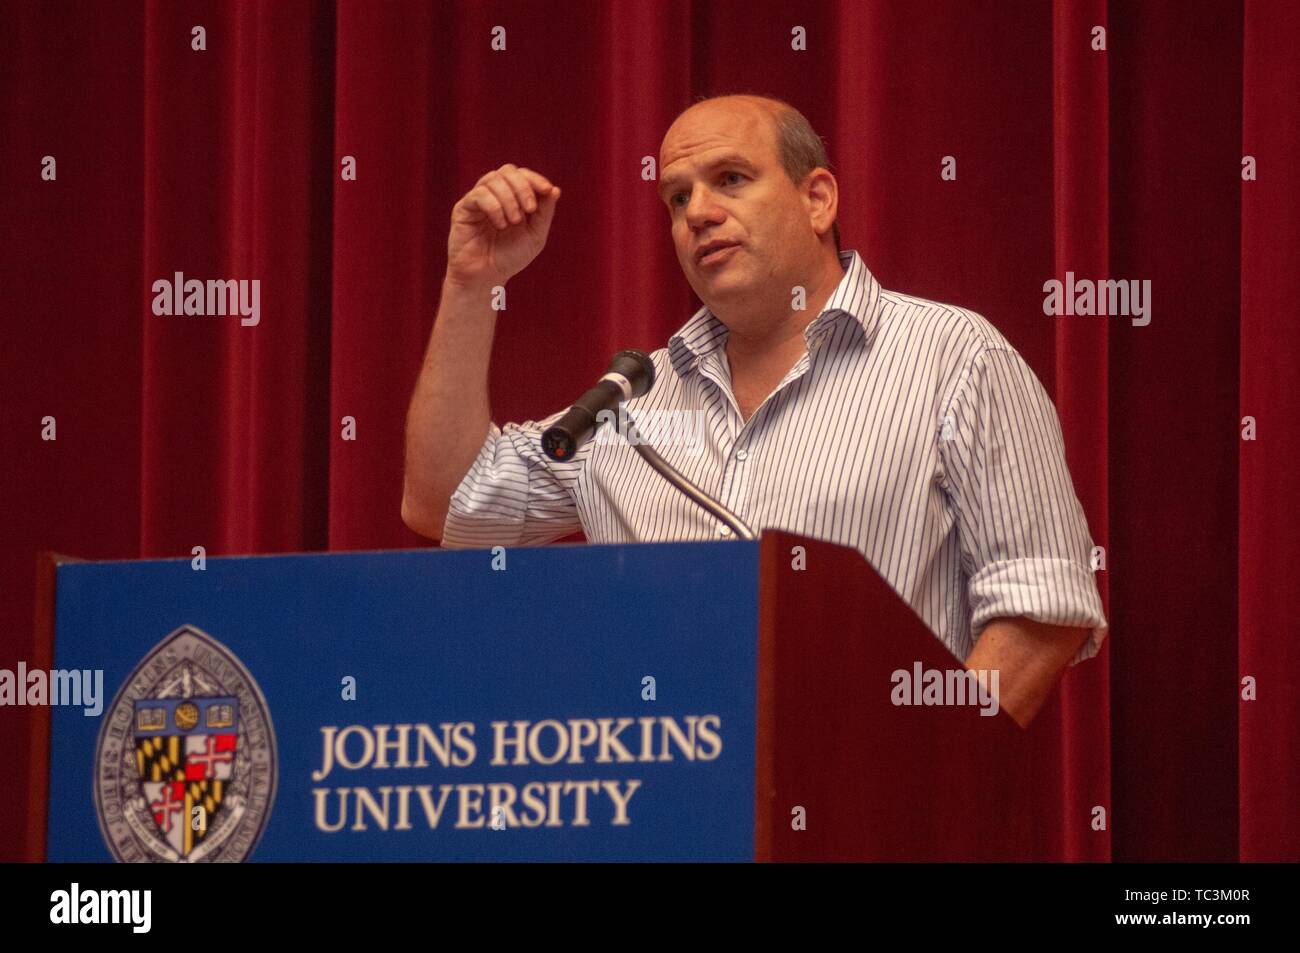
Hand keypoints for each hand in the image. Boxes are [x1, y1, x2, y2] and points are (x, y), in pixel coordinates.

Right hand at [445, 164, 559, 289]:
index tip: (547, 190)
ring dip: (509, 199)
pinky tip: (500, 225)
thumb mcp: (535, 236)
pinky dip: (494, 207)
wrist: (486, 277)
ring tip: (513, 222)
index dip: (535, 179)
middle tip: (530, 210)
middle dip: (523, 187)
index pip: (522, 175)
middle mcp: (494, 195)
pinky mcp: (463, 208)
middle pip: (508, 171)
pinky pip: (479, 194)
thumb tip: (555, 189)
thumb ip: (545, 213)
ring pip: (493, 179)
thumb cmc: (509, 259)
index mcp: (512, 199)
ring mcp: (478, 200)